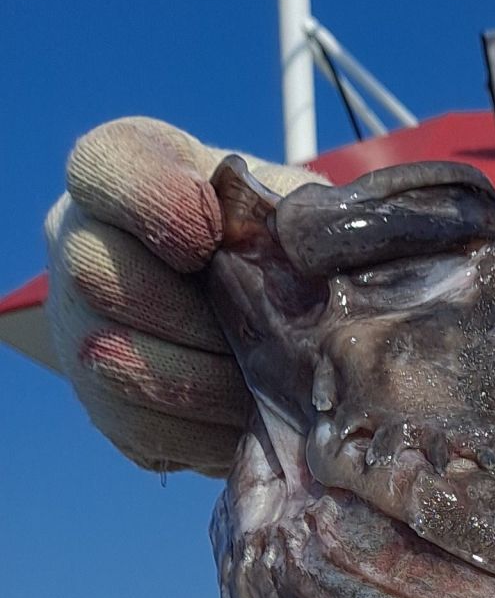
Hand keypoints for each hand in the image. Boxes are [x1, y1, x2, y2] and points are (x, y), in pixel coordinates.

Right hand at [44, 116, 318, 476]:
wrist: (278, 325)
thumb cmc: (286, 247)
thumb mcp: (296, 210)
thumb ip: (295, 214)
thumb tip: (311, 252)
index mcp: (126, 171)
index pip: (102, 167)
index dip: (153, 203)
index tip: (210, 236)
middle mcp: (81, 241)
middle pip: (92, 271)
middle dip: (187, 312)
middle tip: (253, 333)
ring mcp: (79, 327)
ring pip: (111, 359)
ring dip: (201, 381)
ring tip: (261, 384)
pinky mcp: (102, 403)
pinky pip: (137, 424)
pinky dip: (202, 429)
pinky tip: (246, 418)